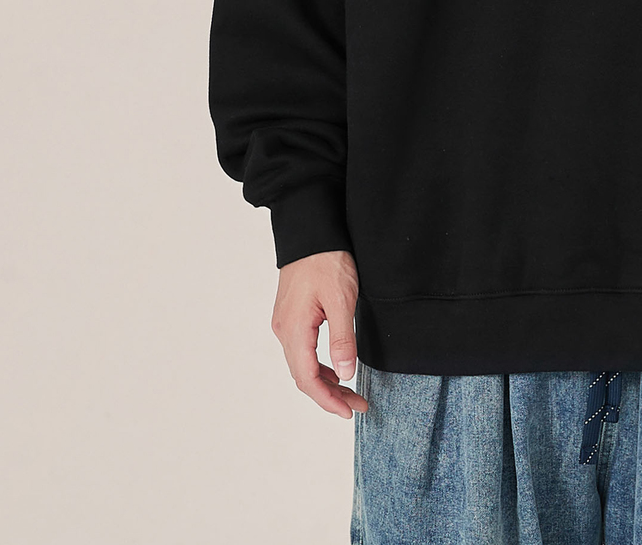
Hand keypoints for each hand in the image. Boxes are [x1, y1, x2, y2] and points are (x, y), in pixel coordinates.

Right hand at [270, 249, 368, 416]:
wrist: (311, 231)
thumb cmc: (327, 260)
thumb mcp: (341, 300)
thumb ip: (343, 339)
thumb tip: (347, 376)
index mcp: (294, 330)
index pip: (308, 379)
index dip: (328, 400)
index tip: (349, 411)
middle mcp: (284, 331)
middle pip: (304, 376)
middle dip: (330, 395)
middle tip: (358, 405)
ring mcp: (285, 323)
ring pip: (303, 364)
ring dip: (326, 381)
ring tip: (351, 392)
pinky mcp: (291, 315)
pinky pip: (303, 350)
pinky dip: (319, 364)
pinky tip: (337, 367)